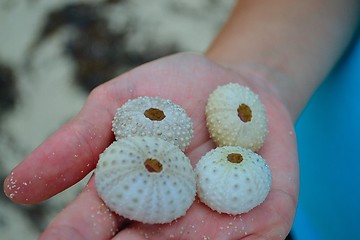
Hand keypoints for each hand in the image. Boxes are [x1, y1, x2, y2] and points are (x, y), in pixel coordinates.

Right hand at [3, 53, 297, 238]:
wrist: (242, 89)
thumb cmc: (177, 92)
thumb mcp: (122, 102)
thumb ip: (79, 142)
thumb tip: (17, 188)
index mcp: (126, 197)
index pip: (87, 230)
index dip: (71, 238)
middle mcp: (165, 222)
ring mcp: (213, 228)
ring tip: (168, 235)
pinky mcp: (261, 225)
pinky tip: (219, 235)